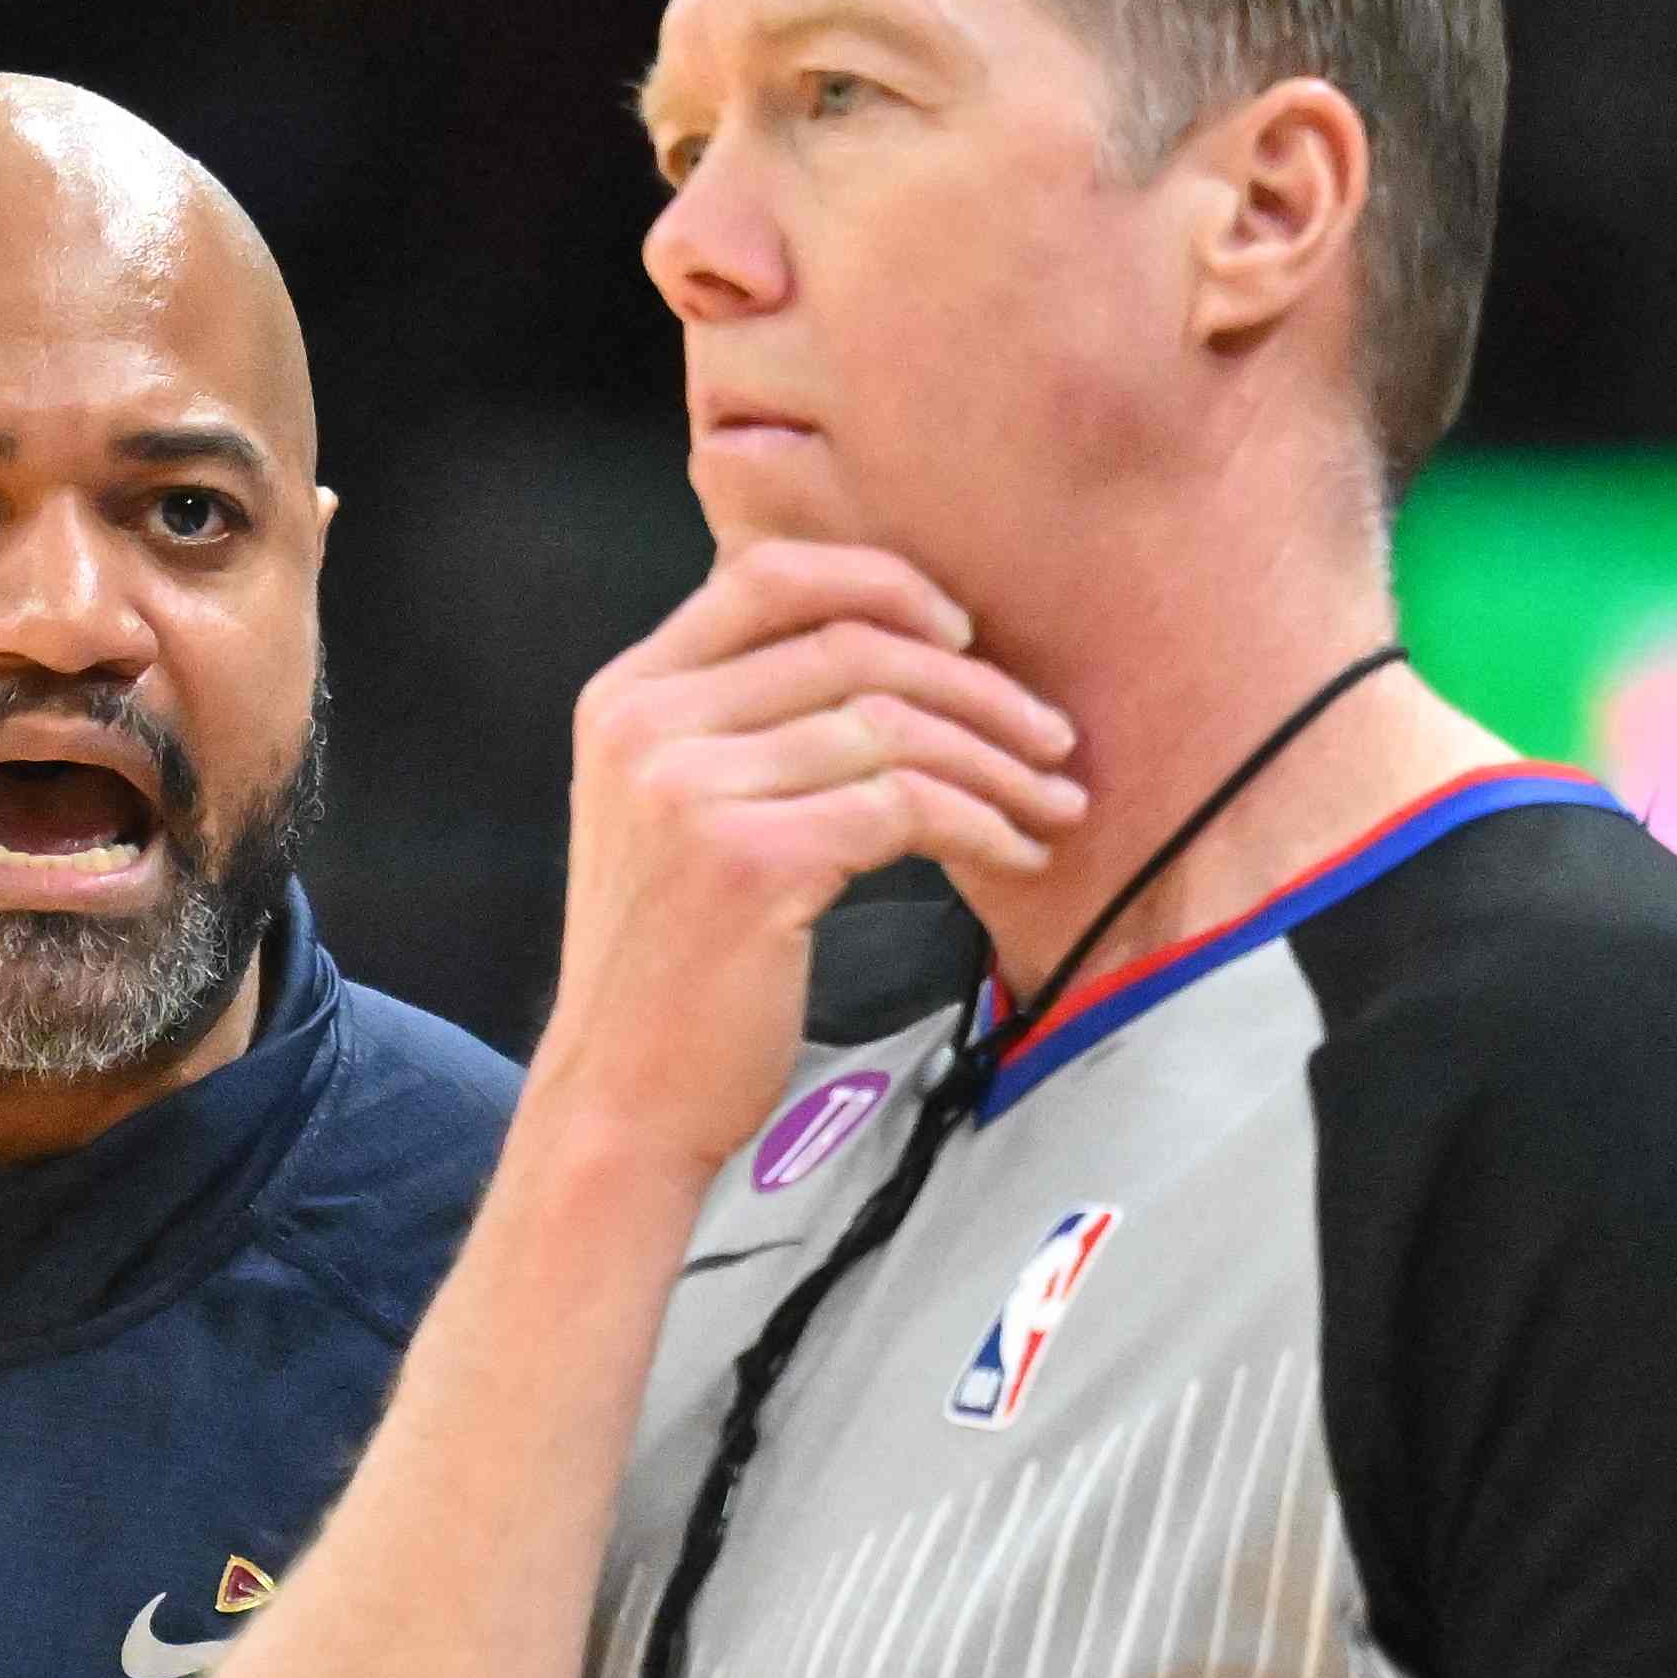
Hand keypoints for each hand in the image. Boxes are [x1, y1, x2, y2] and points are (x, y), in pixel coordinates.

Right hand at [531, 544, 1081, 1170]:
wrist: (621, 1100)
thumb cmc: (671, 971)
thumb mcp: (669, 818)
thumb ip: (736, 729)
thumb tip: (882, 659)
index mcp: (626, 698)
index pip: (768, 576)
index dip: (883, 584)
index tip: (963, 634)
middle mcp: (649, 727)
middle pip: (851, 646)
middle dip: (976, 685)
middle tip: (1051, 733)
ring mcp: (693, 791)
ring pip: (892, 725)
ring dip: (998, 759)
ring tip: (1055, 798)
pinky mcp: (752, 861)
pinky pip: (906, 805)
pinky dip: (982, 821)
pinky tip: (1018, 849)